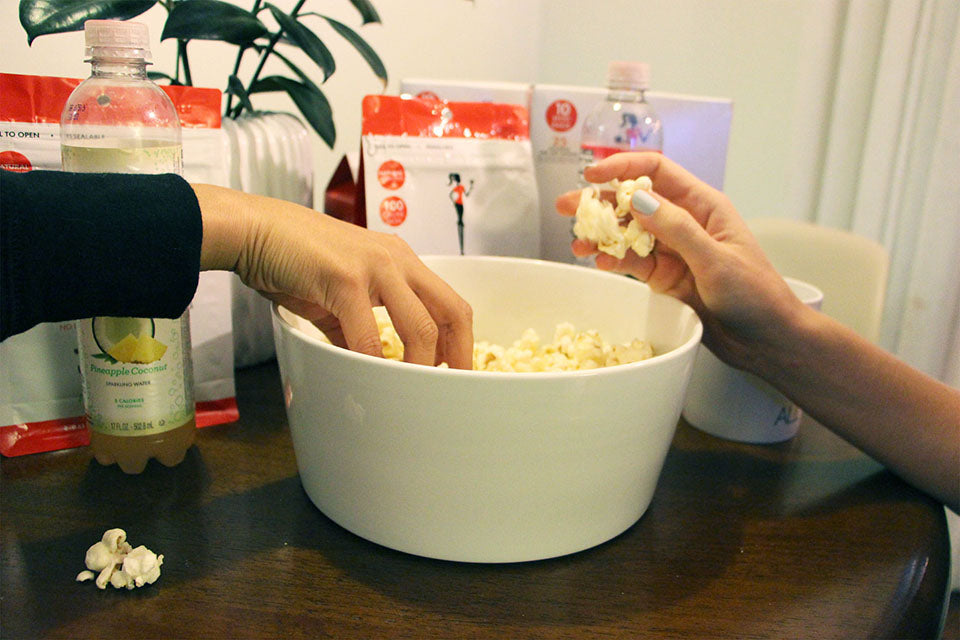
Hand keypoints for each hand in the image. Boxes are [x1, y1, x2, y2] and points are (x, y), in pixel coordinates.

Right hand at [194, 184, 473, 368]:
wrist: (252, 229)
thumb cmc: (291, 257)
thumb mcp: (336, 293)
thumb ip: (356, 327)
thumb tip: (365, 363)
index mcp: (399, 260)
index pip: (448, 302)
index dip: (459, 341)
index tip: (454, 371)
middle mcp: (396, 259)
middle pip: (451, 311)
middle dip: (459, 355)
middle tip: (453, 388)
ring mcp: (374, 266)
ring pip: (421, 326)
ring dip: (420, 367)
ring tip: (412, 393)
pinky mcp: (345, 278)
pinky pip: (369, 334)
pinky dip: (372, 363)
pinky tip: (368, 381)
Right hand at [555, 152, 807, 371]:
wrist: (766, 339)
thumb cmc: (756, 294)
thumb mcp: (716, 259)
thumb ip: (676, 229)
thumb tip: (637, 199)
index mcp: (703, 206)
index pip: (657, 172)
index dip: (623, 167)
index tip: (592, 174)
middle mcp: (684, 222)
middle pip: (634, 201)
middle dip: (600, 202)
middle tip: (567, 207)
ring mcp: (672, 250)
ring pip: (627, 233)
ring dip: (601, 235)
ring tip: (578, 243)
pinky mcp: (663, 278)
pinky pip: (631, 263)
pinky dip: (613, 260)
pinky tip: (600, 262)